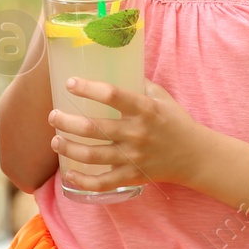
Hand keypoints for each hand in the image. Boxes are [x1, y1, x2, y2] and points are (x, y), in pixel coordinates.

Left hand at [48, 79, 206, 190]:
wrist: (195, 156)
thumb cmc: (176, 121)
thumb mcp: (162, 96)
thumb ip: (139, 83)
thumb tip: (114, 66)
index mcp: (144, 109)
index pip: (112, 95)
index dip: (88, 88)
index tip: (70, 82)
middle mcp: (137, 133)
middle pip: (94, 128)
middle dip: (67, 122)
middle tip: (53, 116)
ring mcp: (133, 157)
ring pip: (93, 155)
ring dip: (69, 147)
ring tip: (55, 140)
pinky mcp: (132, 176)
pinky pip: (103, 182)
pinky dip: (83, 180)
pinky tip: (68, 173)